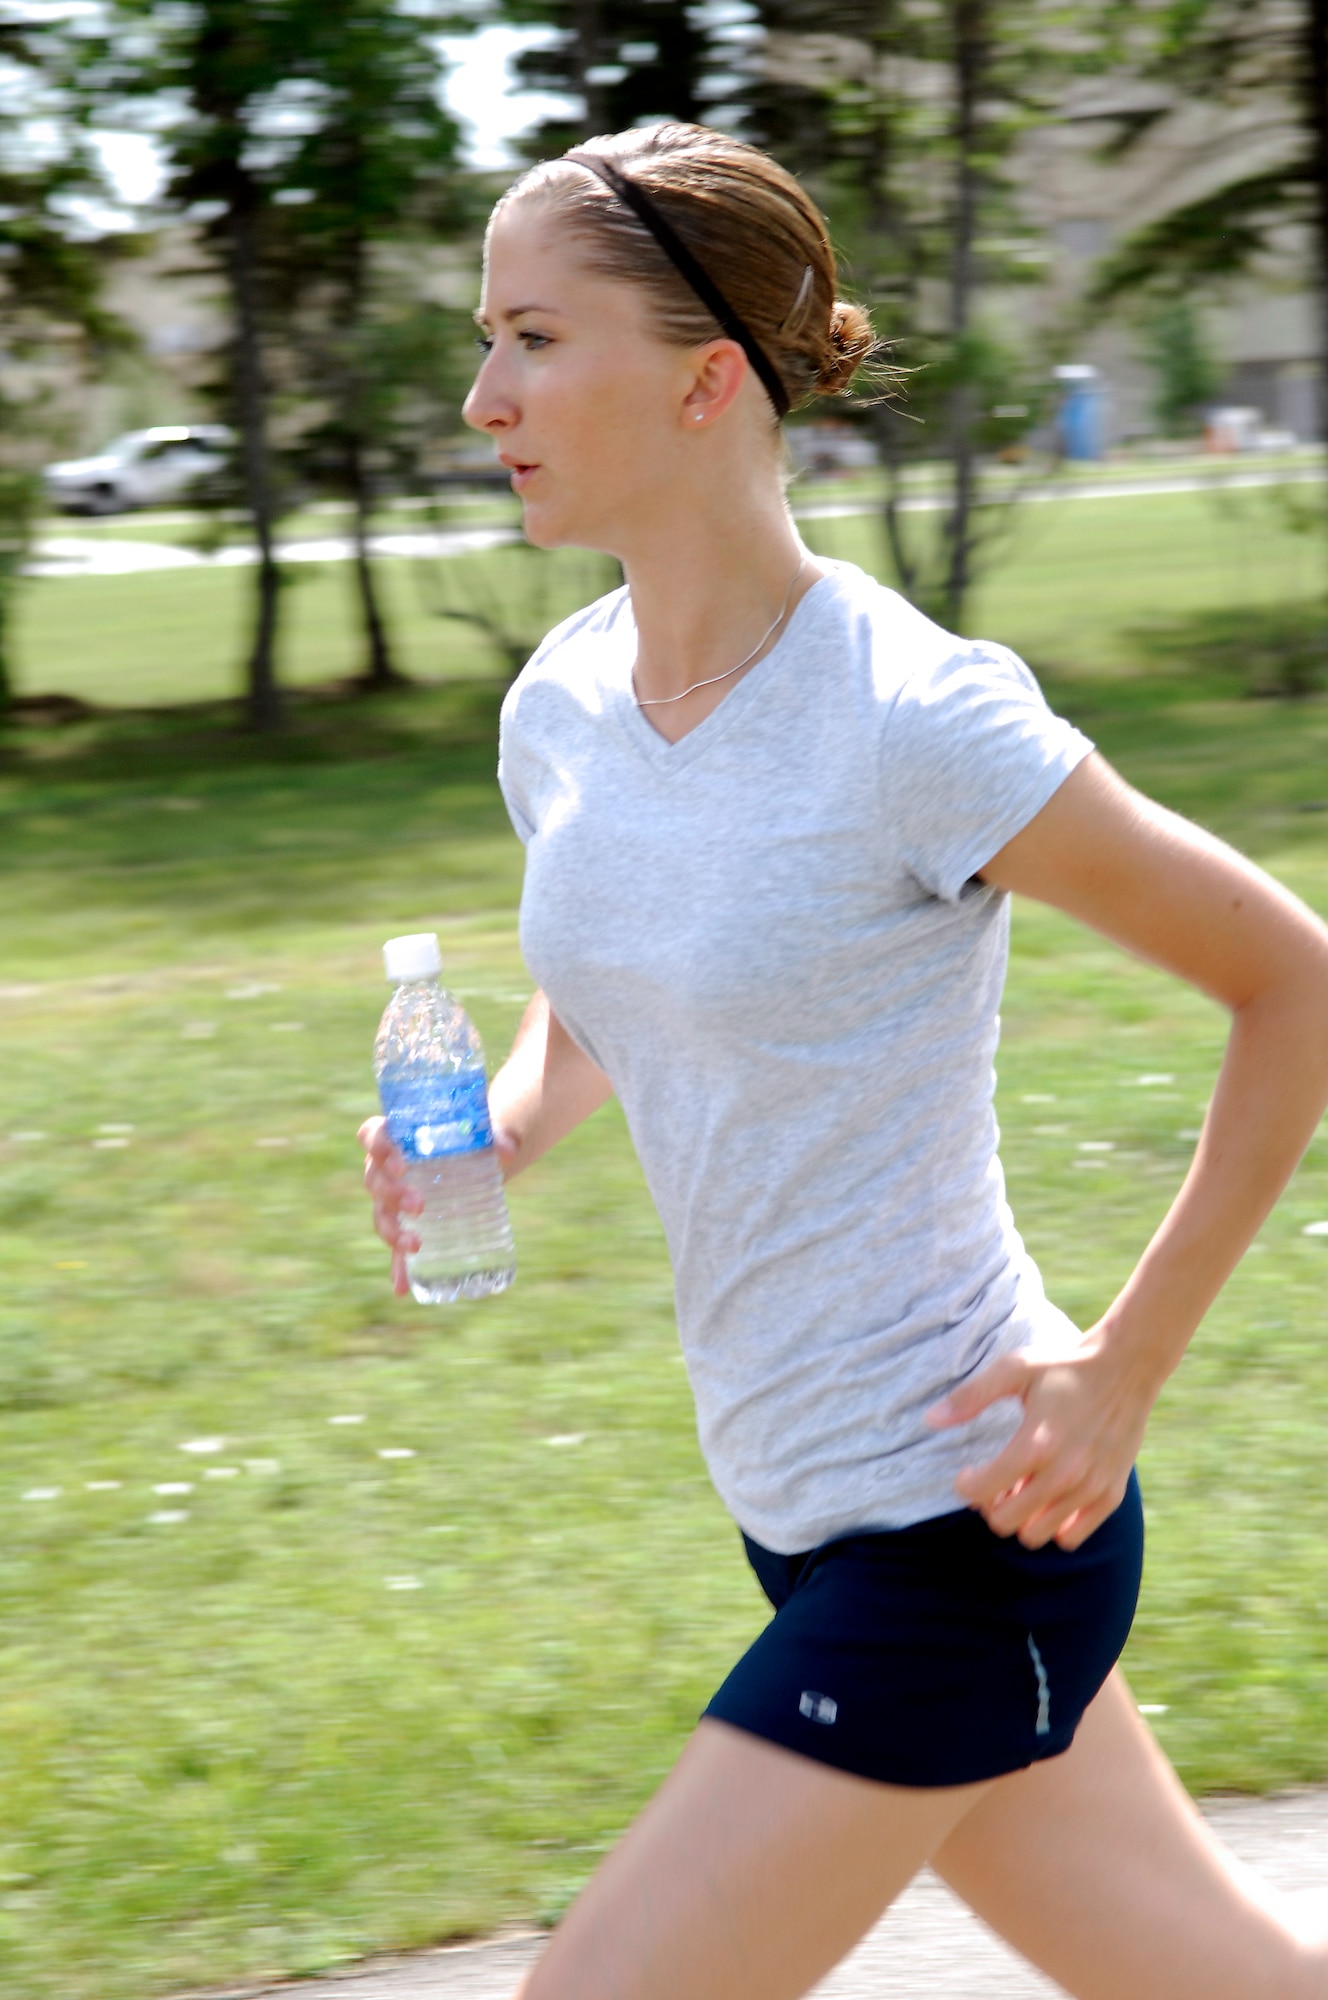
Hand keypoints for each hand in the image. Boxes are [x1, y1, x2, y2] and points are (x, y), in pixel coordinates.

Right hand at [358, 1115, 521, 1296]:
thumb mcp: (482, 1131)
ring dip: (393, 1232)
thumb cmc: (467, 1137)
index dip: (378, 1148)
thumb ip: (497, 1135)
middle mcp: (385, 1169)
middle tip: (420, 1204)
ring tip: (415, 1244)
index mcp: (394, 1137)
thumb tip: (507, 1150)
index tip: (400, 1164)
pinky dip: (399, 1269)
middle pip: (375, 1181)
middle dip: (393, 1194)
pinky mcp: (406, 1227)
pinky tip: (403, 1288)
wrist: (473, 1155)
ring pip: (381, 1216)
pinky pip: (396, 1249)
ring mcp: (392, 1201)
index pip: (371, 1135)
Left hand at [925, 1332, 1152, 1550]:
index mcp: (1035, 1443)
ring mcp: (1090, 1488)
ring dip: (1021, 1517)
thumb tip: (930, 1420)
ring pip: (1036, 1535)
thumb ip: (970, 1396)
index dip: (966, 1486)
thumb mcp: (1014, 1369)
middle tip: (994, 1483)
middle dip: (990, 1505)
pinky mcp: (1111, 1495)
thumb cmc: (1064, 1367)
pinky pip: (1071, 1538)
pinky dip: (1054, 1526)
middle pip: (1005, 1521)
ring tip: (1022, 1490)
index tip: (968, 1473)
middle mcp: (1064, 1473)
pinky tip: (1049, 1499)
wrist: (1125, 1367)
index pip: (982, 1491)